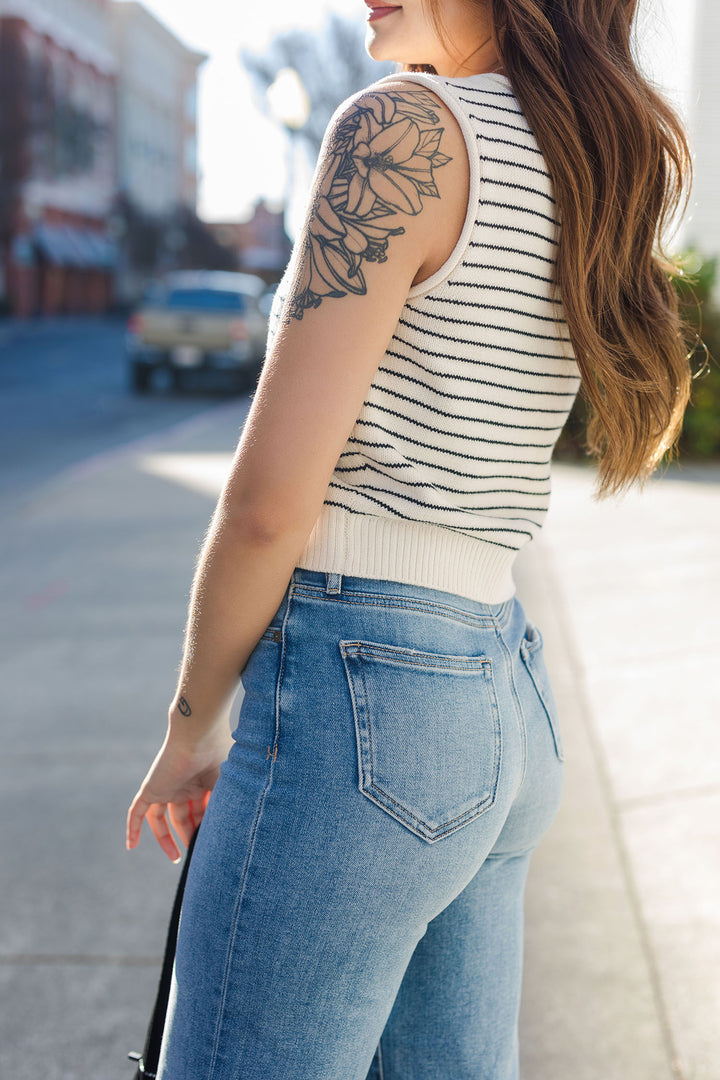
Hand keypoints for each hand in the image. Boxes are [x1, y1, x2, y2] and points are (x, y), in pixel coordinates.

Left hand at [126, 724, 232, 860]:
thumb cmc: (220, 755)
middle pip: (183, 817)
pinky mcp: (151, 788)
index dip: (207, 828)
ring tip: (176, 858)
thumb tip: (233, 837)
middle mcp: (184, 785)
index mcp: (203, 782)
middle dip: (190, 835)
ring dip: (165, 839)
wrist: (200, 734)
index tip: (214, 846)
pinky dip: (133, 827)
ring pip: (161, 818)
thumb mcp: (228, 788)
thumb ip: (225, 810)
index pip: (202, 810)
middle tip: (199, 854)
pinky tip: (130, 846)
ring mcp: (167, 787)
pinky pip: (137, 811)